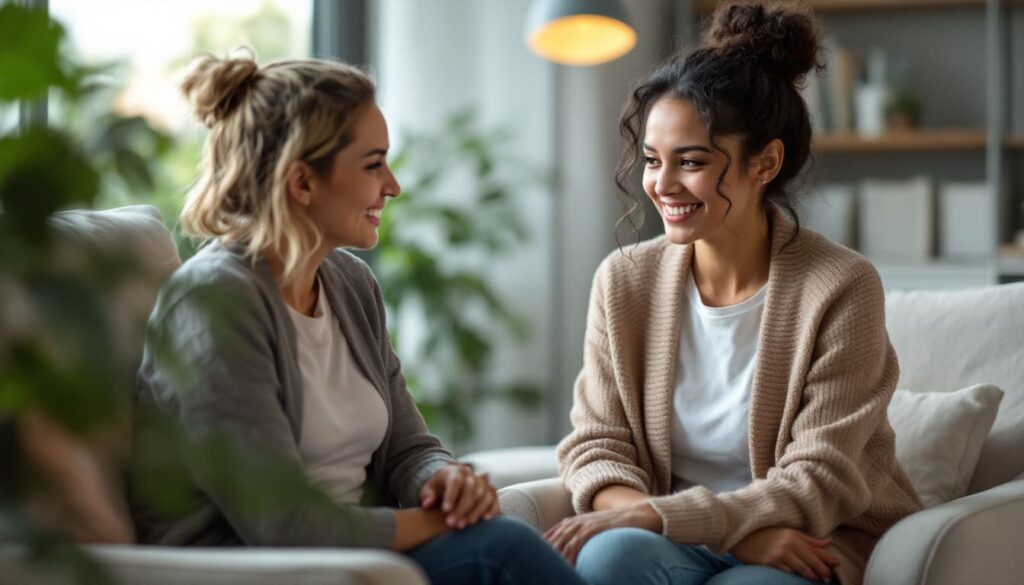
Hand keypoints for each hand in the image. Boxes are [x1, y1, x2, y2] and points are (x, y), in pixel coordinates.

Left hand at [420, 463, 498, 528]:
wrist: (453, 482)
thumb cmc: (440, 487)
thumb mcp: (430, 488)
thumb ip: (428, 495)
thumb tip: (427, 504)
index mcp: (456, 471)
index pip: (456, 482)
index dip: (451, 496)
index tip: (445, 511)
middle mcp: (472, 475)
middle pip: (470, 490)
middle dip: (461, 508)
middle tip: (451, 523)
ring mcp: (484, 483)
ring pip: (483, 496)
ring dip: (474, 512)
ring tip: (462, 526)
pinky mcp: (492, 492)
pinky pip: (495, 500)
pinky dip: (492, 509)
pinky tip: (484, 520)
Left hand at [544, 503, 661, 565]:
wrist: (639, 514)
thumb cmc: (617, 526)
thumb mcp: (595, 529)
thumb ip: (583, 537)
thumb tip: (576, 553)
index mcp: (573, 522)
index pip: (551, 535)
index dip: (543, 546)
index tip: (535, 557)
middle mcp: (575, 522)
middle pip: (553, 538)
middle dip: (544, 551)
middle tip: (536, 564)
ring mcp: (584, 524)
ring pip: (562, 541)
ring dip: (554, 555)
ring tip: (549, 568)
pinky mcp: (594, 528)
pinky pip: (576, 542)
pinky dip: (569, 553)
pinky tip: (566, 563)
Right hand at [729, 527, 840, 581]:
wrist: (741, 535)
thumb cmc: (765, 534)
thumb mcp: (787, 532)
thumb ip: (808, 539)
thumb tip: (828, 542)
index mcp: (794, 535)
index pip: (815, 548)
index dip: (828, 558)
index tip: (837, 564)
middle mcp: (788, 544)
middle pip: (811, 560)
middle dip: (822, 570)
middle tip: (828, 577)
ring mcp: (779, 554)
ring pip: (802, 568)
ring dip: (812, 575)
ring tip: (818, 580)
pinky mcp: (770, 562)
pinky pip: (787, 572)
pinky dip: (795, 576)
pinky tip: (800, 579)